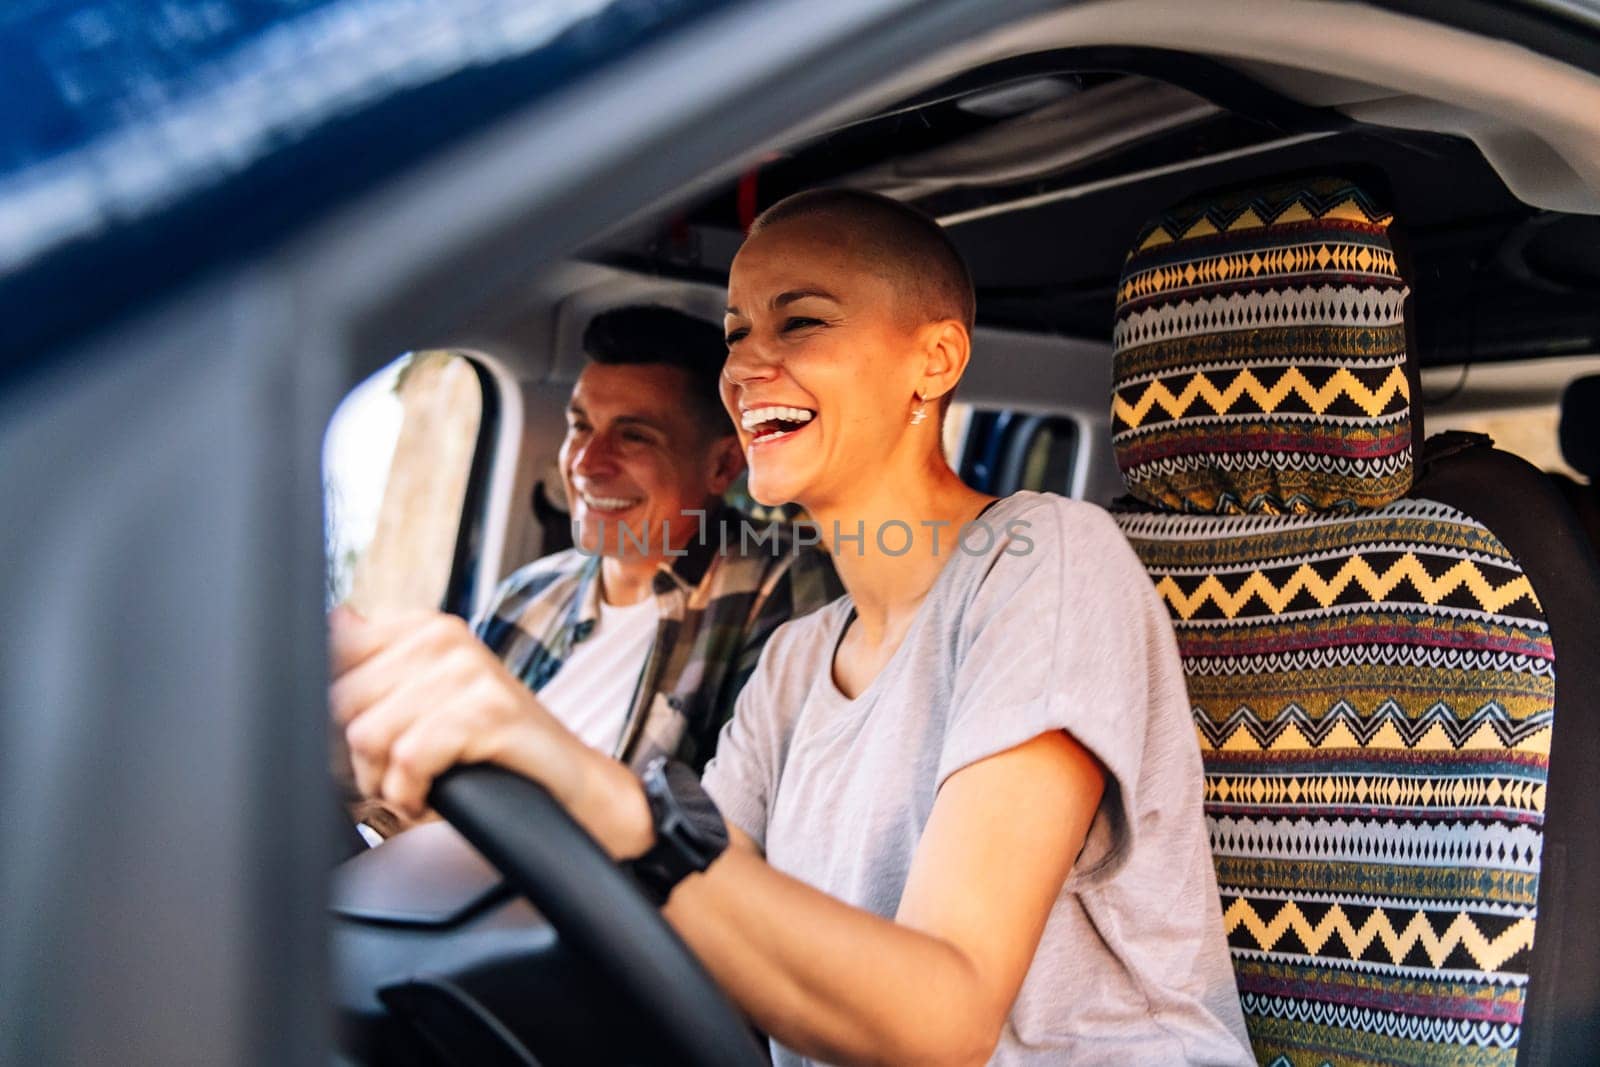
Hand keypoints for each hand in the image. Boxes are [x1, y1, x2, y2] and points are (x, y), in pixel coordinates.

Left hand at [328, 606, 652, 857]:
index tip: (372, 738)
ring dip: (386, 782)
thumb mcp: (427, 696)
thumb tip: (334, 618)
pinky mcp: (487, 712)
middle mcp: (445, 638)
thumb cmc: (494, 745)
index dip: (337, 715)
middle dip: (360, 755)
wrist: (566, 780)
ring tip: (420, 784)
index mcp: (425, 627)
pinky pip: (407, 760)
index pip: (331, 656)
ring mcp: (469, 672)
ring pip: (368, 736)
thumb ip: (377, 663)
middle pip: (341, 702)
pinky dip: (411, 794)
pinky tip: (431, 796)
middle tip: (401, 771)